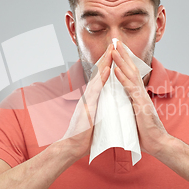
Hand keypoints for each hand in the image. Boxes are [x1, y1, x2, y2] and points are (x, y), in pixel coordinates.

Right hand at [59, 44, 112, 159]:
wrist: (73, 145)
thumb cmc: (85, 134)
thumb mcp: (96, 115)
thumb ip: (100, 106)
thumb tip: (107, 101)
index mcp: (93, 97)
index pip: (101, 77)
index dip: (108, 63)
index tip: (115, 52)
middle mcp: (89, 95)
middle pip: (99, 72)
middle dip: (107, 57)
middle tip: (114, 43)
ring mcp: (88, 99)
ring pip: (97, 77)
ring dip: (105, 62)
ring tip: (112, 50)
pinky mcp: (88, 107)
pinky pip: (96, 90)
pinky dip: (102, 79)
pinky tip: (108, 70)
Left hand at [112, 41, 169, 155]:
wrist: (158, 143)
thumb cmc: (146, 133)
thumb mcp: (135, 115)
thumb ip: (130, 106)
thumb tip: (123, 101)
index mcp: (137, 95)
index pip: (130, 74)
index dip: (123, 61)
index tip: (116, 50)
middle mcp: (140, 93)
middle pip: (131, 69)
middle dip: (122, 55)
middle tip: (115, 41)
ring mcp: (141, 98)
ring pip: (130, 75)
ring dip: (121, 62)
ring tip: (113, 50)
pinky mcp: (140, 105)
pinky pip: (130, 89)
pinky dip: (122, 78)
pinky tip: (116, 70)